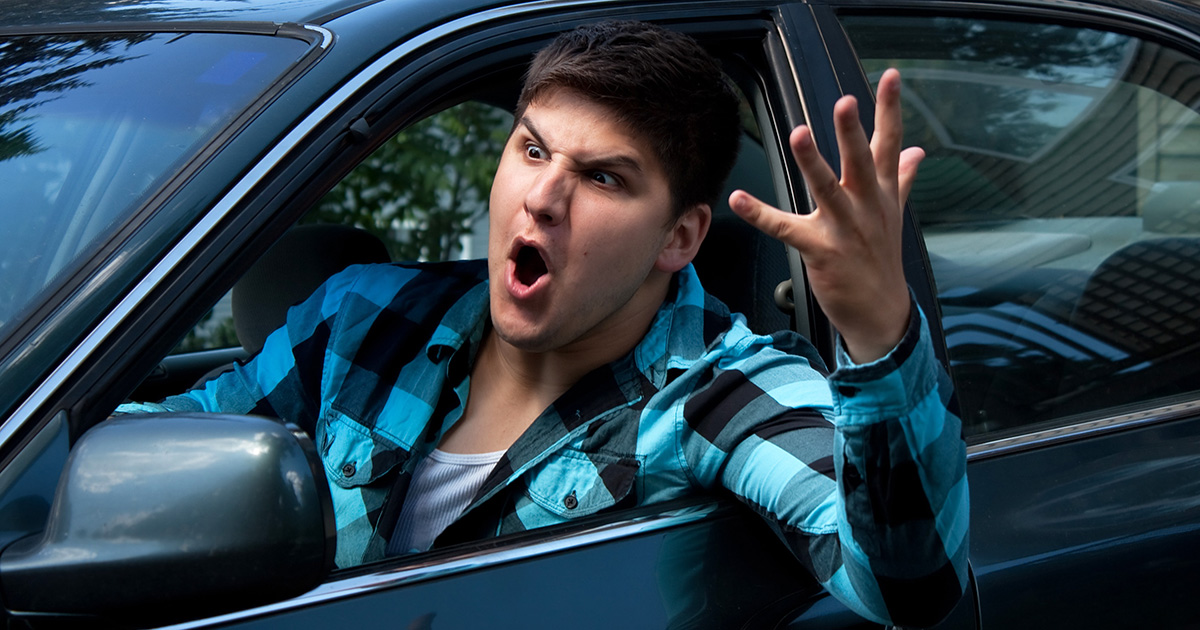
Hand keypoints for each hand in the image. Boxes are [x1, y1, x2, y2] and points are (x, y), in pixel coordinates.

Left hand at [729, 68, 921, 362]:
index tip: (889, 76)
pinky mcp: (821, 251)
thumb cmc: (881, 259)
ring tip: (799, 134)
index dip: (889, 109)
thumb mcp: (895, 216)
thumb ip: (902, 180)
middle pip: (861, 162)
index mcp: (882, 193)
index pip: (889, 144)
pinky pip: (786, 229)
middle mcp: (867, 206)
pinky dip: (761, 215)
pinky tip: (738, 200)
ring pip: (828, 189)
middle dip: (853, 131)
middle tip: (846, 101)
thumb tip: (918, 151)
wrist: (882, 313)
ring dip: (813, 161)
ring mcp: (845, 229)